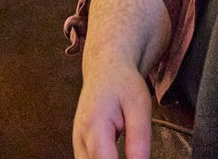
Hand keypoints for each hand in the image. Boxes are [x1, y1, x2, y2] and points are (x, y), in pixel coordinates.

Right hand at [73, 0, 167, 158]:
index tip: (135, 158)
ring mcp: (77, 141)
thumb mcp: (140, 107)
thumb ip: (139, 140)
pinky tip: (115, 155)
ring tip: (126, 151)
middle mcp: (80, 137)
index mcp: (95, 126)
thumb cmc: (124, 84)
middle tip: (133, 153)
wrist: (105, 68)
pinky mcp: (79, 144)